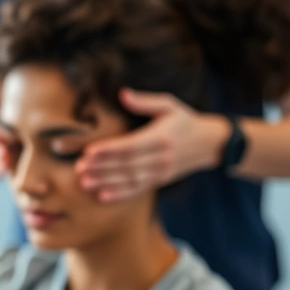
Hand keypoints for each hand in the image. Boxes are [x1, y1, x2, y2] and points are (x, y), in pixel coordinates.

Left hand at [76, 89, 230, 201]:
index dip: (110, 149)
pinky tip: (102, 196)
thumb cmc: (184, 120)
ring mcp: (161, 172)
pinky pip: (138, 190)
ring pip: (130, 180)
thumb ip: (145, 101)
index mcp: (161, 137)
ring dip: (106, 182)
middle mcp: (161, 158)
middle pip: (127, 165)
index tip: (89, 151)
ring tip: (84, 182)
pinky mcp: (160, 181)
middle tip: (79, 169)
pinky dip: (120, 195)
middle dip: (101, 168)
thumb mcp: (169, 105)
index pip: (132, 145)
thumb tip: (123, 93)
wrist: (210, 143)